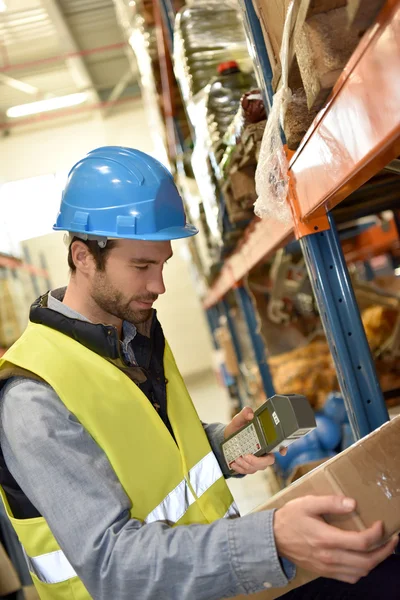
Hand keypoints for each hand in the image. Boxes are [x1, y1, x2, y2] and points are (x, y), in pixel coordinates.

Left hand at [224, 406, 286, 474]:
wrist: (227, 438)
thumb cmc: (237, 428)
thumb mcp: (239, 420)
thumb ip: (244, 414)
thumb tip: (250, 414)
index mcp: (266, 439)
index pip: (279, 444)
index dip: (283, 448)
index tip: (282, 452)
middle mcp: (264, 451)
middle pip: (269, 461)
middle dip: (258, 461)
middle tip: (246, 456)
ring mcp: (258, 460)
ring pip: (257, 467)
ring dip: (247, 465)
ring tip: (237, 458)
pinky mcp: (250, 467)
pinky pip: (248, 471)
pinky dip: (241, 468)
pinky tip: (234, 463)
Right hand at [274, 495, 397, 583]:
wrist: (272, 538)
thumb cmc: (290, 518)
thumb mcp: (307, 503)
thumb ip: (330, 502)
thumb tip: (353, 503)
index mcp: (326, 539)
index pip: (362, 542)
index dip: (377, 534)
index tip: (381, 524)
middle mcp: (330, 557)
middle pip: (367, 561)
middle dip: (385, 550)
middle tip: (393, 539)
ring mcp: (328, 567)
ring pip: (361, 572)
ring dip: (376, 561)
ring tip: (382, 548)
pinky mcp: (325, 572)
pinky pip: (350, 577)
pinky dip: (363, 570)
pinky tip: (364, 558)